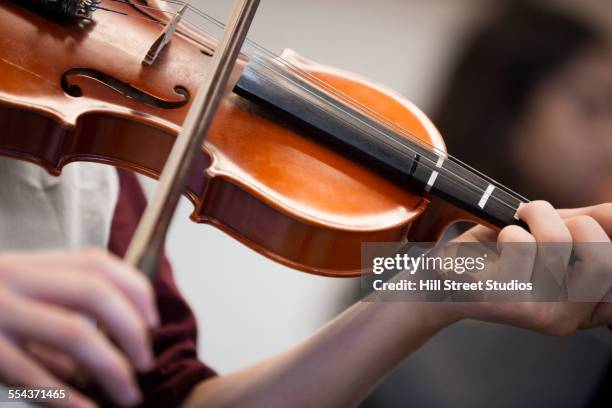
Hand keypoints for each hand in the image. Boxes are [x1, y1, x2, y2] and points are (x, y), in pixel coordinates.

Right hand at [0, 249, 158, 406]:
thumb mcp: (18, 296)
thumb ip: (63, 309)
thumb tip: (116, 343)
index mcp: (33, 265)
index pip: (98, 264)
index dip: (135, 291)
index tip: (153, 323)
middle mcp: (17, 280)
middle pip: (94, 292)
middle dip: (132, 330)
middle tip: (145, 363)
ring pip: (73, 332)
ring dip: (112, 367)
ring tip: (129, 394)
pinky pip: (33, 375)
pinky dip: (67, 397)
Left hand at [453, 201, 611, 334]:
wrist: (439, 282)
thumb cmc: (492, 258)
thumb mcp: (544, 239)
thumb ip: (583, 226)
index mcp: (585, 307)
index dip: (608, 236)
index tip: (588, 223)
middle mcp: (569, 317)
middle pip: (604, 255)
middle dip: (573, 221)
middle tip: (541, 221)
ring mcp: (541, 312)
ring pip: (557, 239)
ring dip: (533, 214)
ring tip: (514, 226)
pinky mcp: (510, 304)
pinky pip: (521, 244)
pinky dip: (506, 231)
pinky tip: (496, 246)